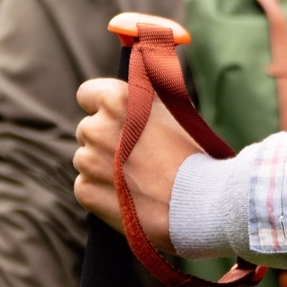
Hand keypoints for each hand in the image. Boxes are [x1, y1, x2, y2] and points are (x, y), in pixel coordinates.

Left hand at [72, 77, 199, 239]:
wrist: (200, 201)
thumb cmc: (194, 153)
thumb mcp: (174, 110)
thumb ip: (145, 97)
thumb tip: (139, 86)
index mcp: (116, 100)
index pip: (87, 94)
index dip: (101, 107)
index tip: (114, 119)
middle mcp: (96, 127)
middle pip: (89, 129)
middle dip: (105, 140)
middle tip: (135, 155)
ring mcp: (87, 160)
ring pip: (87, 159)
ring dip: (103, 166)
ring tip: (136, 179)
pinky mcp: (85, 190)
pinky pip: (85, 186)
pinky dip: (102, 192)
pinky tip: (129, 196)